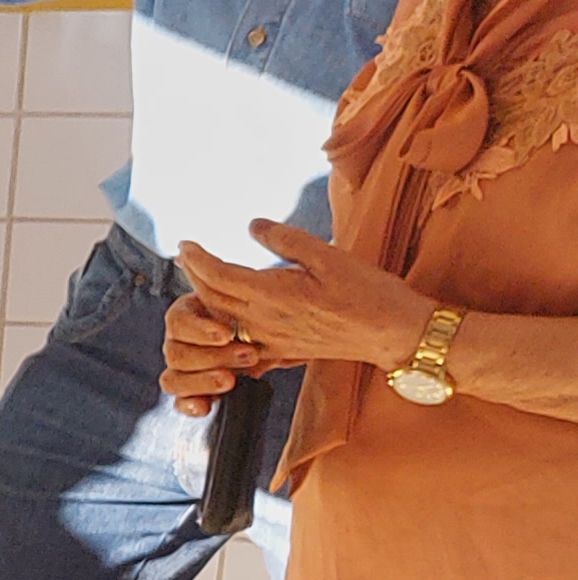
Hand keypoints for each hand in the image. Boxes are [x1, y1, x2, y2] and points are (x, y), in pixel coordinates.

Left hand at [169, 223, 429, 408]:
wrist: (395, 334)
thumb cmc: (368, 292)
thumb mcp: (329, 256)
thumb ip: (287, 241)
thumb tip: (252, 226)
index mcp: (273, 294)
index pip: (218, 276)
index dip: (197, 259)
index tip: (184, 244)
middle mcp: (264, 321)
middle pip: (213, 299)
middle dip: (195, 276)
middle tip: (187, 257)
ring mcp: (272, 341)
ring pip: (223, 322)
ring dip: (206, 300)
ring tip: (199, 280)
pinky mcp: (283, 353)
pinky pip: (240, 343)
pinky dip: (225, 329)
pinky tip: (222, 321)